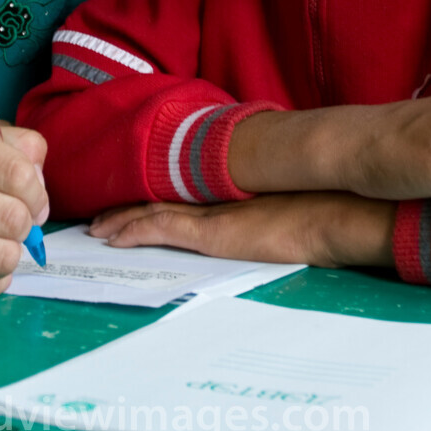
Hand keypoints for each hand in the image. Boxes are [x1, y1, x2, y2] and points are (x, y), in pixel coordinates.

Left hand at [87, 194, 395, 268]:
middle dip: (126, 208)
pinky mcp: (209, 231)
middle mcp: (212, 195)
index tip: (129, 202)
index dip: (151, 197)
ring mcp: (210, 212)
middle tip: (98, 217)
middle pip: (158, 198)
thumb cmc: (320, 211)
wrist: (334, 214)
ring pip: (151, 213)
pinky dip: (133, 232)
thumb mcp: (284, 208)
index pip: (179, 192)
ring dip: (120, 221)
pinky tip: (113, 239)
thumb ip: (264, 207)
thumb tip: (262, 212)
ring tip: (96, 230)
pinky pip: (159, 229)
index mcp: (229, 191)